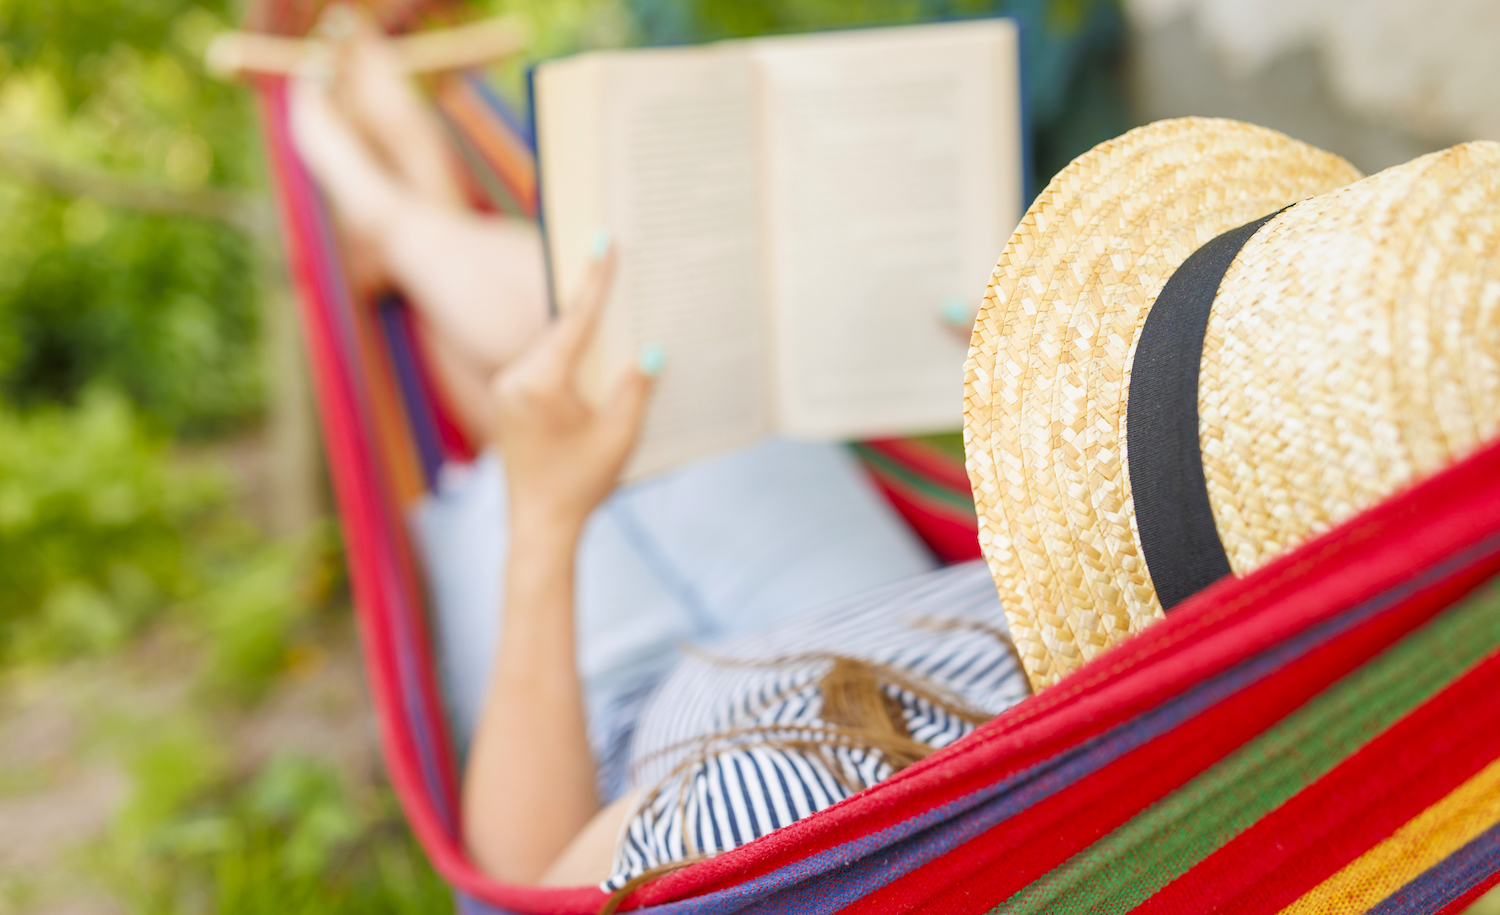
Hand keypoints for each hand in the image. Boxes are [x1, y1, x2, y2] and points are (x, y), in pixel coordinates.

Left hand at [490, 243, 656, 533]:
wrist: (540, 525)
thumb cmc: (581, 483)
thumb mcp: (620, 434)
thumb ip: (635, 387)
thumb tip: (652, 349)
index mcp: (540, 383)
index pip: (573, 321)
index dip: (594, 282)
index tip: (604, 245)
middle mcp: (514, 378)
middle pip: (560, 331)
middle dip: (590, 309)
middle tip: (615, 270)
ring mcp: (505, 388)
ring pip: (549, 347)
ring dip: (578, 337)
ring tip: (609, 316)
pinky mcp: (506, 400)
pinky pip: (539, 365)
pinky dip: (564, 358)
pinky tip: (588, 360)